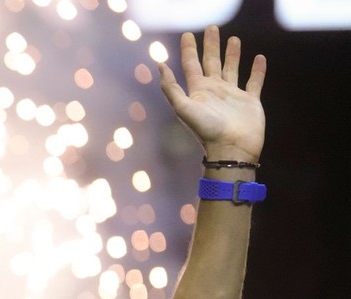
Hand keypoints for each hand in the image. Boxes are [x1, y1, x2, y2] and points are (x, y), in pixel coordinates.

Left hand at [158, 25, 265, 162]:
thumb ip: (171, 87)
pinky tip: (259, 58)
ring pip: (232, 69)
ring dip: (232, 54)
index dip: (189, 49)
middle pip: (212, 62)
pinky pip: (254, 82)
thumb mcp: (183, 108)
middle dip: (211, 45)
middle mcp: (215, 91)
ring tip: (234, 39)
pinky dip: (257, 70)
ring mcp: (233, 96)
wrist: (231, 149)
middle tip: (212, 28)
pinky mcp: (250, 101)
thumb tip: (159, 65)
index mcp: (198, 91)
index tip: (187, 34)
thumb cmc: (206, 130)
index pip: (191, 65)